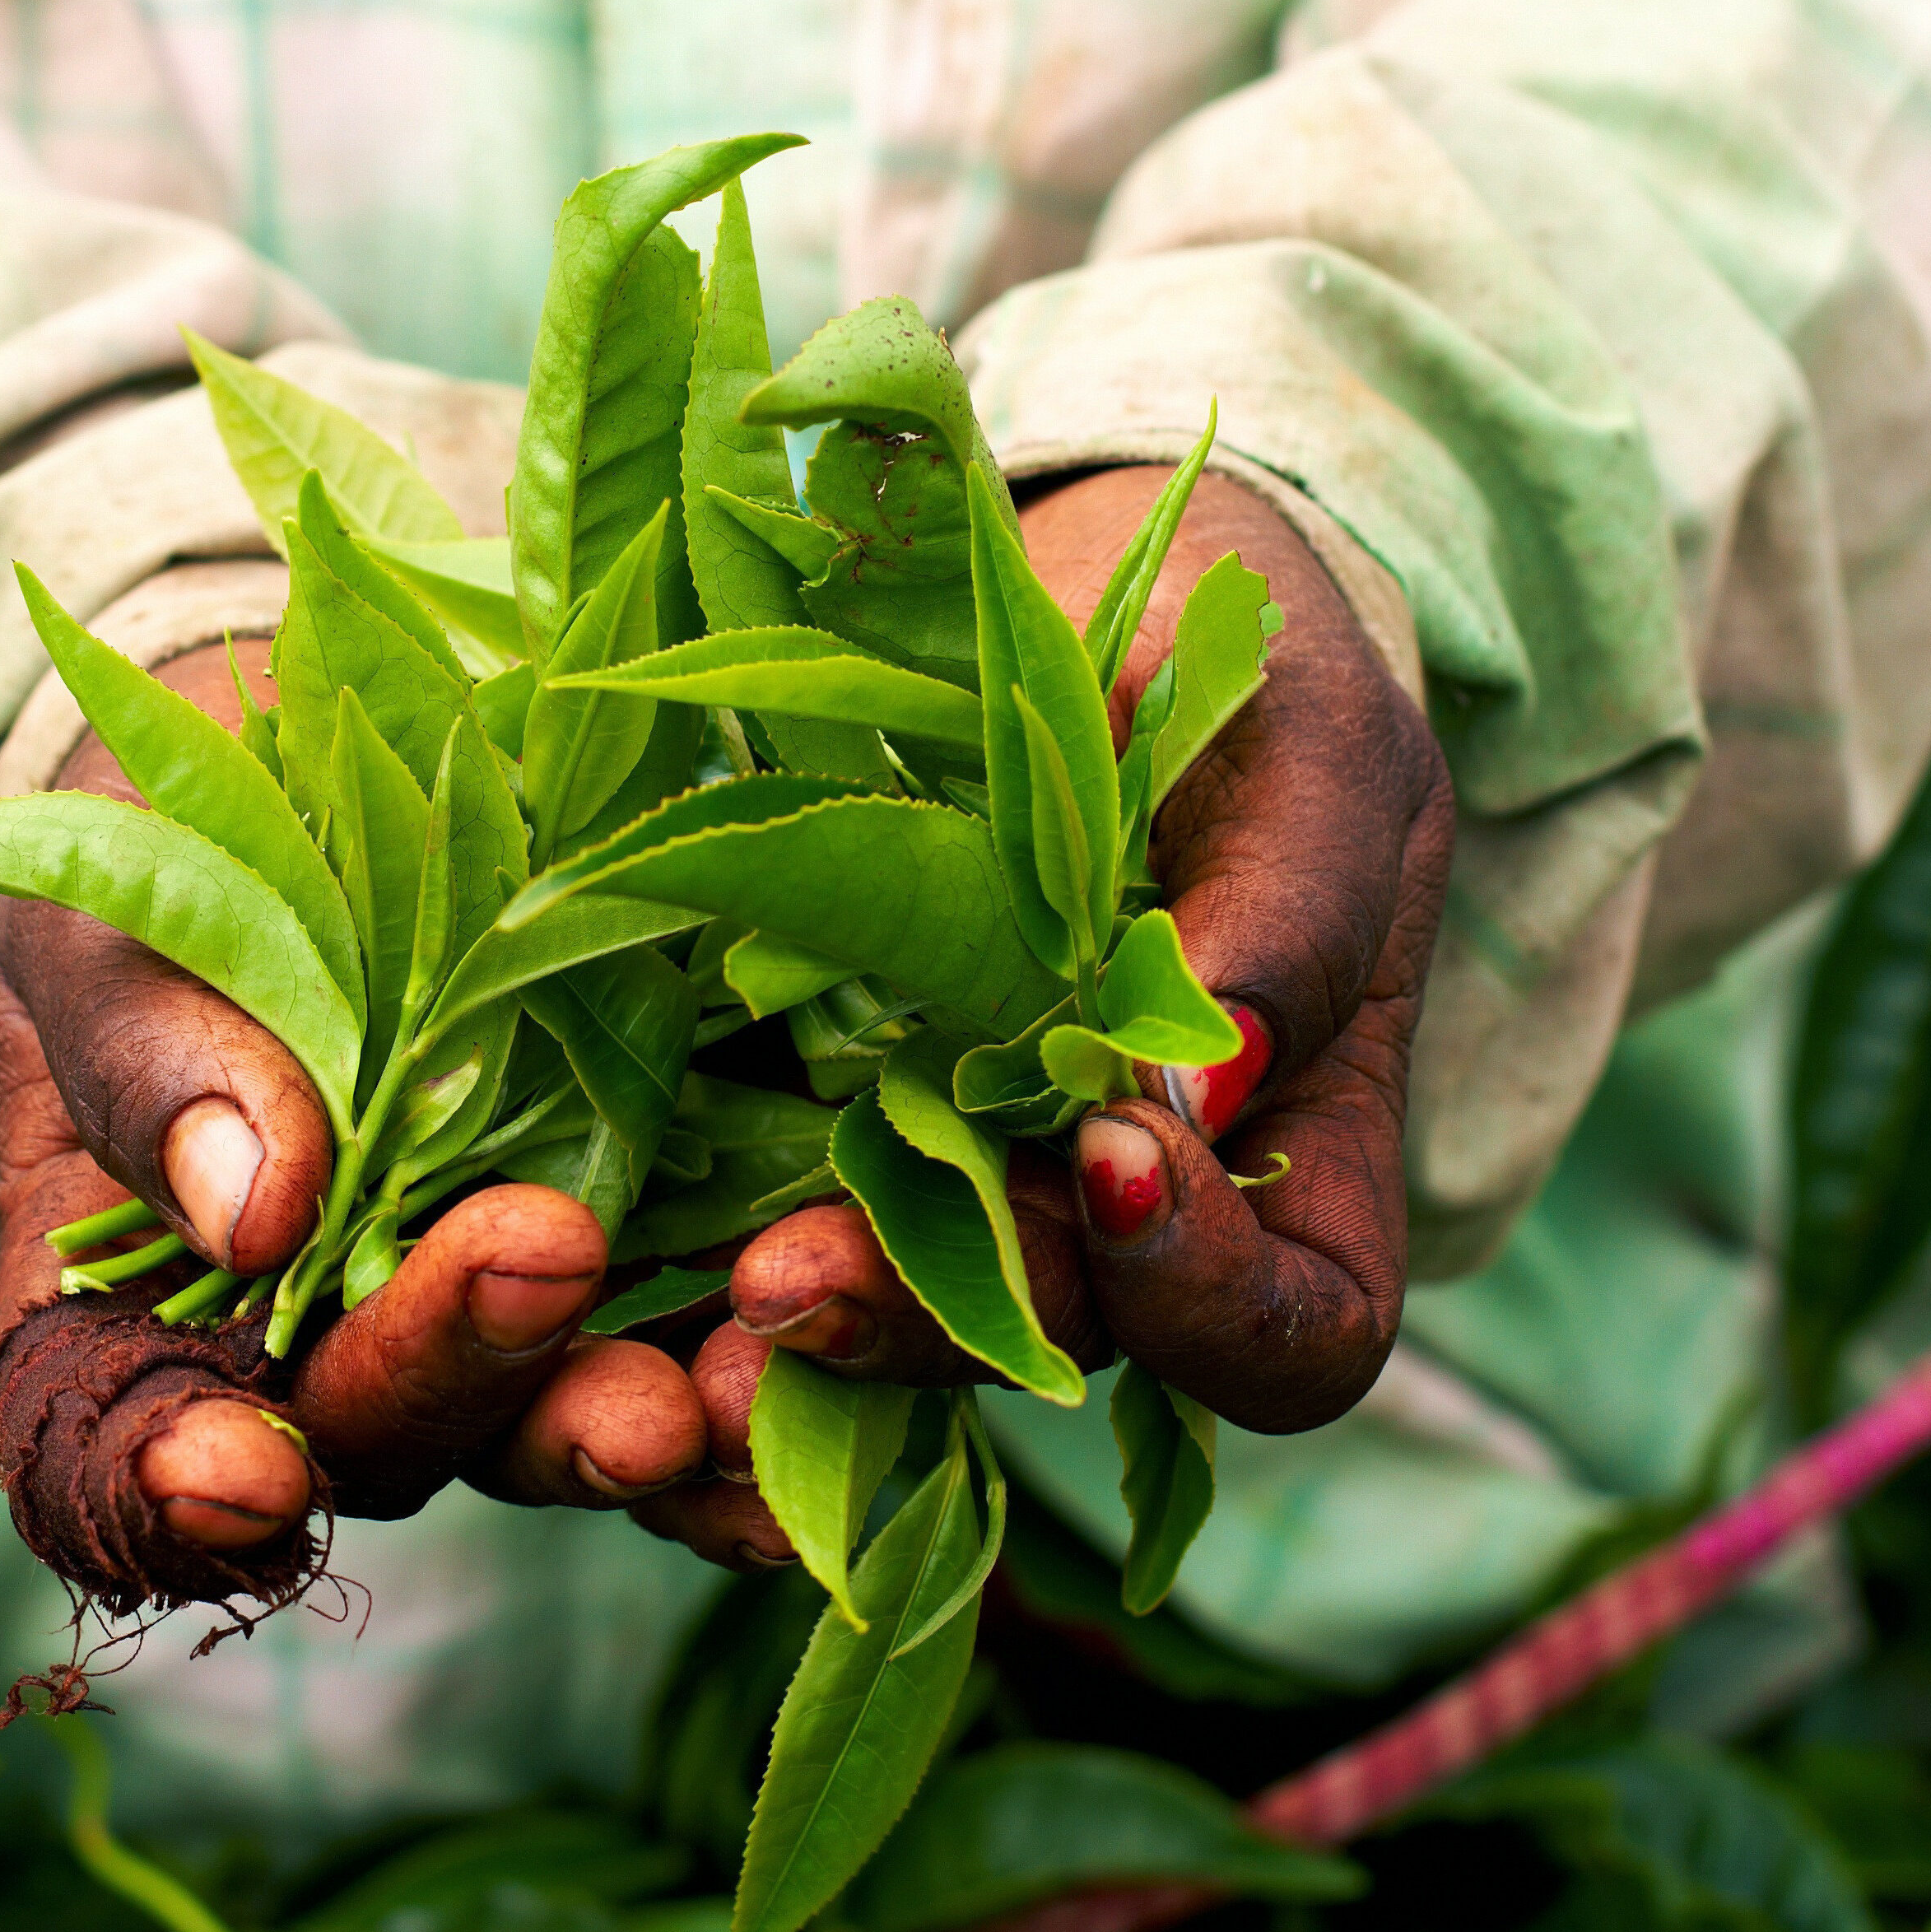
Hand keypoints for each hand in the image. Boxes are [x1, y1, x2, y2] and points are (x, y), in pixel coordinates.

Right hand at [0, 642, 710, 1613]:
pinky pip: (725, 1337)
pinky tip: (828, 1323)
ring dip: (646, 1418)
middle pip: (387, 1434)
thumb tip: (253, 1211)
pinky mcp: (662, 1242)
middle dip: (468, 1375)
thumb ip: (154, 1051)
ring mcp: (504, 1311)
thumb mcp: (119, 912)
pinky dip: (790, 1357)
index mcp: (137, 1302)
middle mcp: (330, 1347)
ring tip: (714, 1374)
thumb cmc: (172, 851)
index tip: (231, 1477)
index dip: (165, 1498)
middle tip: (539, 1262)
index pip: (120, 1457)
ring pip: (567, 1421)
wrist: (342, 762)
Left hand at [638, 467, 1451, 1567]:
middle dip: (930, 1322)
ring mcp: (967, 1173)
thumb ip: (1289, 910)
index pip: (1294, 1333)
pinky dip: (700, 1224)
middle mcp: (1123, 1212)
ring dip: (801, 1305)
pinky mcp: (820, 1107)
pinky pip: (767, 1204)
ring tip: (710, 1279)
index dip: (1211, 1298)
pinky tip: (622, 1217)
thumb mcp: (1308, 747)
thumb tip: (1205, 1093)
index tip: (1118, 1154)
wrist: (1082, 588)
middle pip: (1052, 1342)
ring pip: (889, 1305)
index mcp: (1293, 1159)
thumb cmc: (1248, 662)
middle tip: (791, 1277)